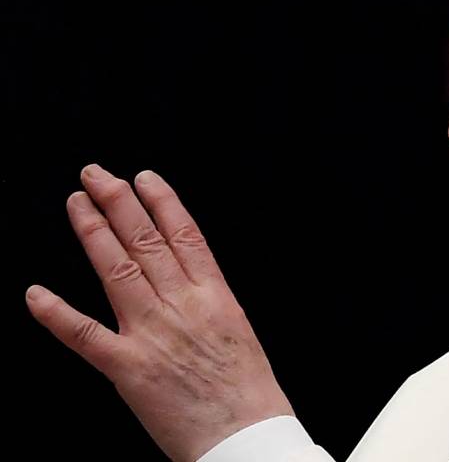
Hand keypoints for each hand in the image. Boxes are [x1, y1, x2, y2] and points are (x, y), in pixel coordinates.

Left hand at [26, 164, 293, 461]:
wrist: (248, 438)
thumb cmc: (250, 394)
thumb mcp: (239, 334)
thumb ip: (209, 305)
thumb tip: (188, 281)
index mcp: (216, 297)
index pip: (185, 235)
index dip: (162, 202)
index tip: (144, 177)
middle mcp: (183, 306)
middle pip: (146, 242)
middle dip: (120, 202)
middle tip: (96, 175)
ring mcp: (152, 334)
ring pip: (117, 270)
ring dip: (93, 233)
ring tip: (76, 204)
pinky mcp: (127, 369)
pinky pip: (85, 335)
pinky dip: (56, 313)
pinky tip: (36, 293)